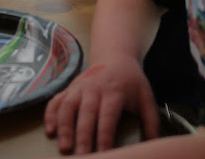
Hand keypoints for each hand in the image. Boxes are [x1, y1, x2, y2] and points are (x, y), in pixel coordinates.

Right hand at [44, 57, 159, 154]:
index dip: (105, 136)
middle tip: (82, 156)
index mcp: (114, 92)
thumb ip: (151, 122)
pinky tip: (50, 130)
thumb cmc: (131, 81)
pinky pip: (57, 100)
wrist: (115, 56)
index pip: (108, 116)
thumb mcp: (146, 97)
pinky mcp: (70, 87)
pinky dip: (51, 114)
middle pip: (87, 113)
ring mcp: (80, 87)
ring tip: (64, 146)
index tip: (104, 154)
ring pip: (68, 105)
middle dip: (83, 135)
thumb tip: (154, 145)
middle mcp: (95, 88)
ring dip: (64, 126)